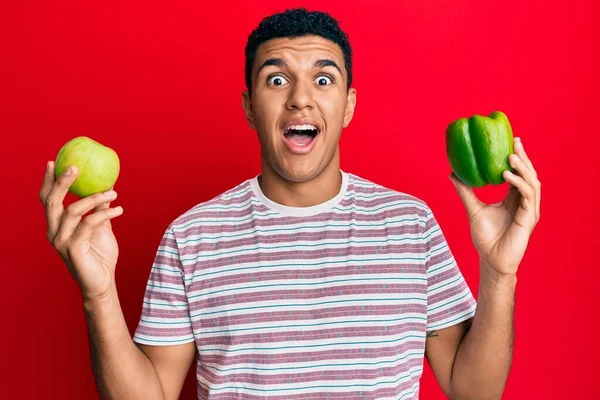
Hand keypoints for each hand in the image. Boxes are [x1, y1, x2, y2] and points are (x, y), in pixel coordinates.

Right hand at [39, 161, 123, 300]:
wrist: (103, 282)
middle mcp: (54, 232)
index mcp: (57, 225)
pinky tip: (119, 209)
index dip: (48, 180)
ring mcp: (62, 242)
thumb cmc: (100, 254)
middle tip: (76, 166)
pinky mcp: (74, 249)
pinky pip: (88, 224)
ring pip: (73, 211)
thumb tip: (106, 186)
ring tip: (114, 193)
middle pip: (52, 201)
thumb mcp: (100, 227)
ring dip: (95, 198)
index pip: (47, 199)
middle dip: (62, 182)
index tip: (54, 161)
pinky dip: (104, 214)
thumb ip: (98, 209)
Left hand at [449, 137, 540, 276]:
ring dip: (522, 168)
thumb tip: (453, 173)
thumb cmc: (485, 237)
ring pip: (532, 183)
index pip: (519, 173)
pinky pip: (527, 196)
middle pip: (529, 174)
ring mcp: (529, 210)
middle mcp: (524, 202)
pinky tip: (507, 175)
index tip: (512, 140)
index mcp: (514, 198)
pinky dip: (518, 184)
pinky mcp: (529, 218)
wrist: (490, 259)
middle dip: (524, 157)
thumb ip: (465, 191)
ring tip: (510, 156)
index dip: (518, 158)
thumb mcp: (472, 209)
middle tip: (516, 141)